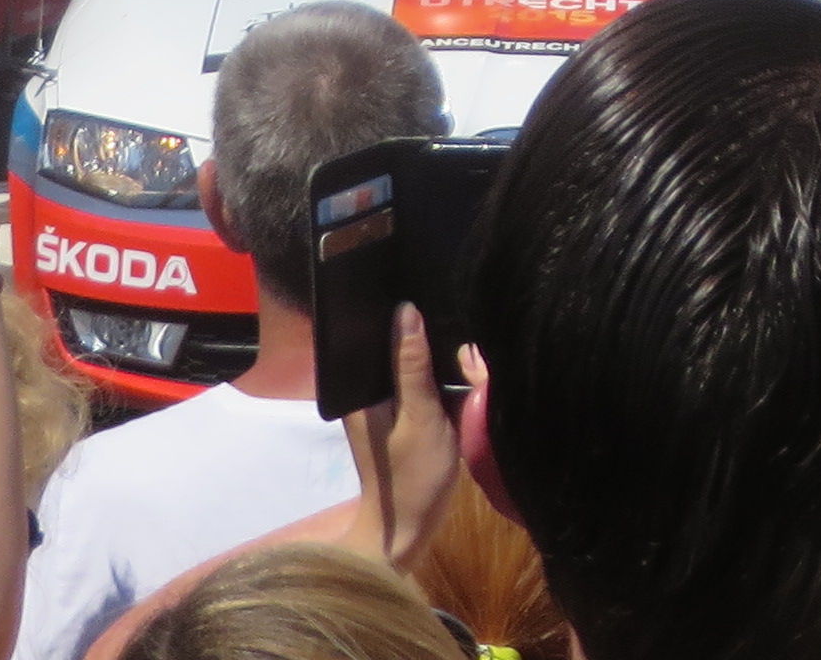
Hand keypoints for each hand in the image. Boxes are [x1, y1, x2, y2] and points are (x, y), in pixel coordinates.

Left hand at [345, 306, 463, 572]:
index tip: (430, 289)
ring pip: (407, 366)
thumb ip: (413, 366)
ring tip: (460, 334)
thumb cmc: (413, 475)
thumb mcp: (421, 416)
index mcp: (360, 391)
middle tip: (456, 313)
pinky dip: (436, 377)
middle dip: (422, 333)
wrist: (409, 530)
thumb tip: (406, 310)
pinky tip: (456, 368)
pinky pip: (416, 384)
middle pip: (393, 349)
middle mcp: (366, 395)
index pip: (374, 335)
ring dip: (432, 355)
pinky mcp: (400, 419)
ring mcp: (382, 408)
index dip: (400, 313)